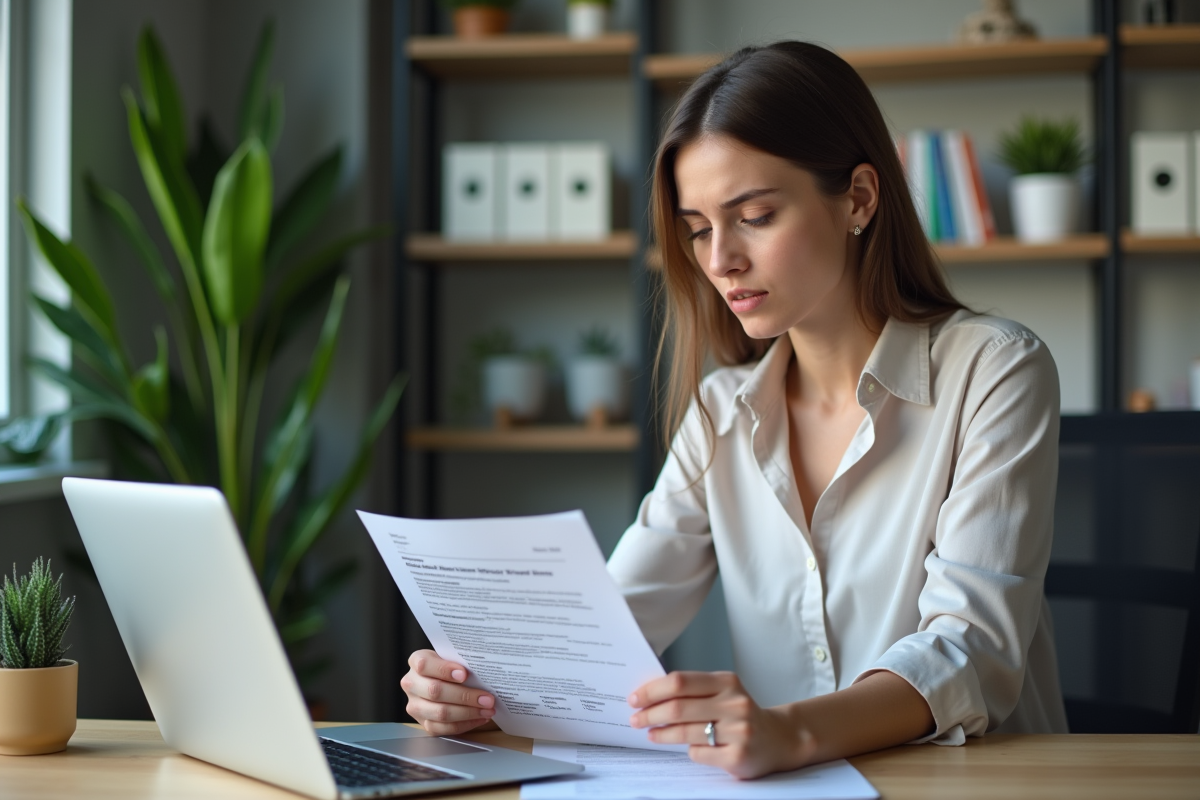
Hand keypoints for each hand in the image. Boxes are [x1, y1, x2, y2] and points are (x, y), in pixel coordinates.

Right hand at [401, 649, 496, 734]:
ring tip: (487, 710)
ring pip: (440, 713)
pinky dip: (465, 724)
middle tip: (487, 698)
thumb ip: (461, 662)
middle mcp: (411, 684)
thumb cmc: (451, 667)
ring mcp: (415, 706)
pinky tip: (480, 718)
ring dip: (468, 713)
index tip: (464, 674)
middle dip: (465, 696)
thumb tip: (483, 672)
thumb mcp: (453, 658)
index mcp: (416, 661)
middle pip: (435, 691)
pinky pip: (444, 728)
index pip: (424, 665)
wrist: (443, 680)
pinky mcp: (423, 723)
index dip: (444, 670)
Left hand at [628, 671, 812, 779]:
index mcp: (727, 681)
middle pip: (678, 707)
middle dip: (650, 714)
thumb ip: (694, 691)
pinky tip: (687, 748)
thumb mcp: (723, 692)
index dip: (652, 690)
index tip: (635, 698)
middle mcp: (734, 703)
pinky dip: (688, 750)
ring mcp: (738, 730)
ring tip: (651, 734)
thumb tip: (650, 696)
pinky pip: (699, 753)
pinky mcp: (738, 755)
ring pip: (685, 732)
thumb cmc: (741, 713)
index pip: (680, 682)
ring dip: (661, 734)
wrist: (779, 738)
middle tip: (636, 719)